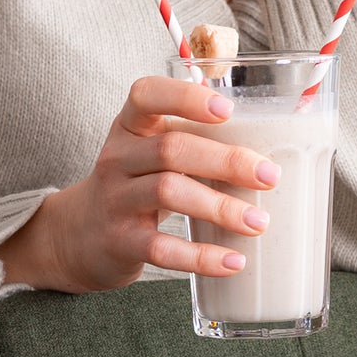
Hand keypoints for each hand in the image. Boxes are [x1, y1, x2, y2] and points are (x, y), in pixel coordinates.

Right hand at [0, 76, 281, 292]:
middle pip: (170, 149)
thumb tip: (279, 127)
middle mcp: (118, 158)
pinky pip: (161, 248)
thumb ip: (195, 137)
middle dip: (225, 161)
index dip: (185, 97)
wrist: (77, 236)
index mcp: (130, 127)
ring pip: (168, 193)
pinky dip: (201, 256)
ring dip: (220, 207)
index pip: (146, 95)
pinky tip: (233, 261)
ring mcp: (115, 200)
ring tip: (259, 222)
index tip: (227, 109)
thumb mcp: (149, 151)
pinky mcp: (120, 241)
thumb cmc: (134, 184)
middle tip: (269, 176)